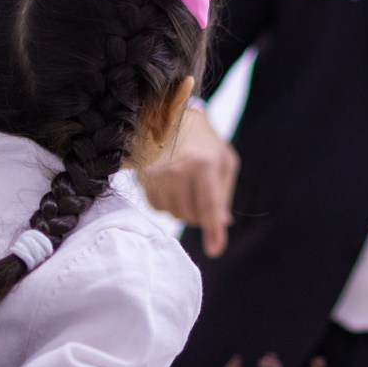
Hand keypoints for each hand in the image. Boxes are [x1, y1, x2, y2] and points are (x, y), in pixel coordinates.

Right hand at [136, 104, 237, 256]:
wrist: (169, 115)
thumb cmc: (203, 140)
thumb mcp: (224, 161)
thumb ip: (224, 193)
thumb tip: (222, 223)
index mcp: (204, 164)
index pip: (210, 207)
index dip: (213, 231)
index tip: (215, 250)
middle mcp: (178, 171)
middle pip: (192, 216)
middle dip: (201, 213)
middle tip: (202, 194)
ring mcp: (157, 176)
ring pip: (174, 214)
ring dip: (184, 208)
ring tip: (187, 185)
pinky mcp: (143, 179)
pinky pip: (158, 208)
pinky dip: (168, 203)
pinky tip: (171, 185)